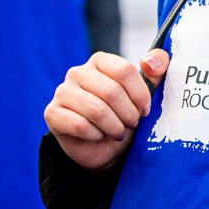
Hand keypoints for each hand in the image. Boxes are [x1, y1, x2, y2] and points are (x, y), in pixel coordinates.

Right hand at [44, 50, 168, 171]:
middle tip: (131, 124)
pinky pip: (80, 125)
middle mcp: (77, 72)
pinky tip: (98, 136)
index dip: (140, 95)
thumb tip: (150, 62)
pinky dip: (96, 135)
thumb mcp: (146, 93)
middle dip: (128, 114)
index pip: (124, 71)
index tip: (145, 110)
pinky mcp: (52, 113)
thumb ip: (156, 70)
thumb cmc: (125, 115)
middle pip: (111, 92)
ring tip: (118, 131)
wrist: (104, 146)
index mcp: (100, 61)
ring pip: (96, 110)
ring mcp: (62, 91)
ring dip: (114, 127)